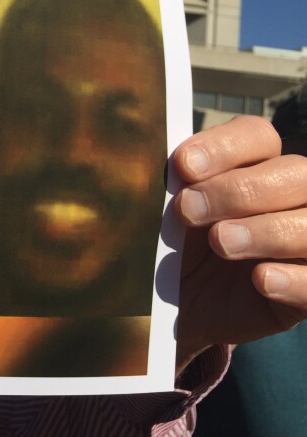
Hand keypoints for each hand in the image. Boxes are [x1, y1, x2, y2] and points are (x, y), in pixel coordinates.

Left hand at [172, 115, 306, 371]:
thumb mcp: (166, 218)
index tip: (182, 166)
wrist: (181, 311)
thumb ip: (169, 189)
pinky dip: (296, 279)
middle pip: (296, 172)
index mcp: (253, 166)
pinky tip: (261, 279)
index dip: (224, 146)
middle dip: (241, 189)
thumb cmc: (175, 250)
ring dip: (266, 231)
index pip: (257, 136)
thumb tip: (154, 166)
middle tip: (188, 210)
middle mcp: (290, 197)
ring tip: (221, 242)